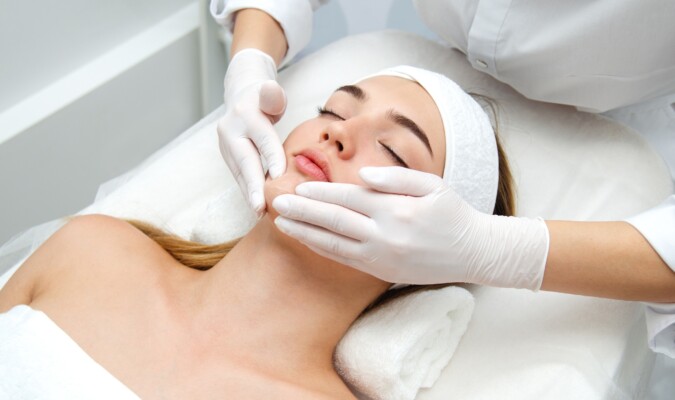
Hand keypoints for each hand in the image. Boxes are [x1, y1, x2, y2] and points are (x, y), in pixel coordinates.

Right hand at [217, 49, 286, 216]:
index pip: (263, 140)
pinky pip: (238, 174)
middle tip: (260, 206)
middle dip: (253, 185)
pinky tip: (256, 205)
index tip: (280, 179)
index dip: (272, 159)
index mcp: (246, 114)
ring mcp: (225, 144)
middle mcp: (230, 130)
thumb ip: (273, 94)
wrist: (241, 96)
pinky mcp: (226, 155)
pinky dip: (247, 190)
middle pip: (245, 161)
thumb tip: (271, 91)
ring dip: (248, 193)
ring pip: (239, 171)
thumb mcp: (272, 92)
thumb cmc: (265, 98)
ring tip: (259, 211)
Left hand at [272, 166, 548, 288]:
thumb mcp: (433, 185)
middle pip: (334, 220)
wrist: (474, 253)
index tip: (298, 187)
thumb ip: (396, 178)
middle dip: (303, 211)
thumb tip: (362, 175)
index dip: (321, 192)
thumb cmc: (454, 214)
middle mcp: (384, 235)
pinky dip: (323, 249)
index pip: (349, 198)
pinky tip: (307, 240)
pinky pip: (344, 259)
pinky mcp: (381, 271)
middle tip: (276, 203)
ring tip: (282, 223)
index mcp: (396, 209)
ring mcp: (381, 257)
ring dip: (305, 233)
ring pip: (333, 244)